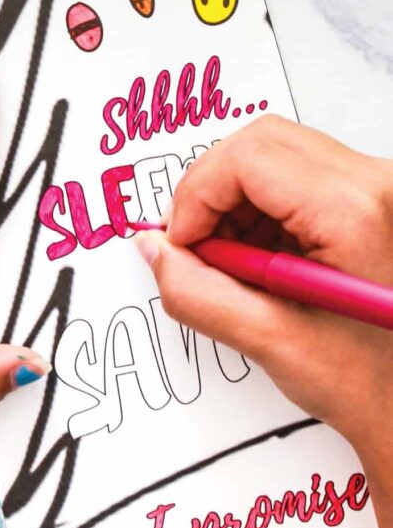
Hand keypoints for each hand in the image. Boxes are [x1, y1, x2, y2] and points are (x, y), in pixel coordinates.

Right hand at [134, 115, 392, 527]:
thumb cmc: (374, 384)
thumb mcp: (273, 341)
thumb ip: (199, 292)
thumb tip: (156, 249)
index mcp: (355, 211)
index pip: (247, 158)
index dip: (198, 196)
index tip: (182, 242)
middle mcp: (374, 184)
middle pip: (259, 144)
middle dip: (212, 192)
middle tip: (198, 247)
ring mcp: (375, 187)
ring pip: (273, 153)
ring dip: (233, 201)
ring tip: (234, 262)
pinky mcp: (368, 197)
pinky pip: (294, 173)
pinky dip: (258, 208)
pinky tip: (260, 257)